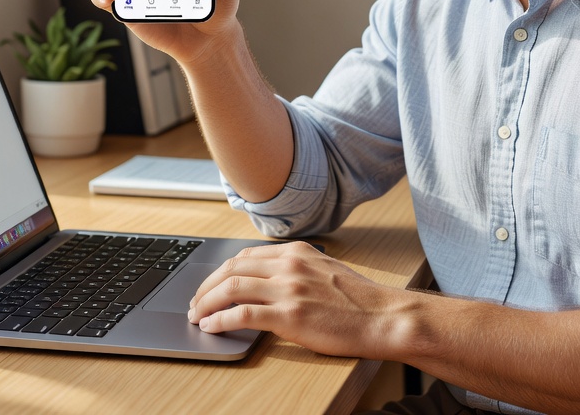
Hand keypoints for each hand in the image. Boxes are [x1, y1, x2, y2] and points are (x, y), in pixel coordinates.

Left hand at [187, 241, 405, 359]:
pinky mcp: (289, 316)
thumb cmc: (360, 299)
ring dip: (206, 302)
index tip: (211, 284)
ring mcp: (288, 289)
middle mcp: (290, 265)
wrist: (383, 317)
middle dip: (206, 285)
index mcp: (297, 252)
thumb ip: (298, 269)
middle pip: (232, 268)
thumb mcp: (326, 270)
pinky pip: (242, 314)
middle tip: (196, 302)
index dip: (222, 271)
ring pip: (231, 287)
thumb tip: (270, 280)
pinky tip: (211, 327)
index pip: (246, 255)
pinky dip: (220, 320)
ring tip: (197, 315)